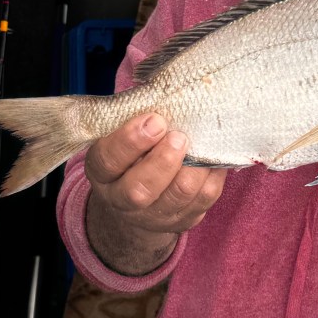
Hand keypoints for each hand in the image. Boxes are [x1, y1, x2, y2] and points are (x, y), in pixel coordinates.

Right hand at [84, 114, 226, 274]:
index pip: (108, 161)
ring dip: (193, 167)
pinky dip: (213, 174)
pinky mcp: (183, 220)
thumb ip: (135, 123)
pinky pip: (204, 199)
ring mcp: (154, 216)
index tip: (154, 120)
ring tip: (199, 144)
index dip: (130, 141)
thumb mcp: (121, 139)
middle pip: (140, 189)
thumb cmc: (132, 158)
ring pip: (178, 195)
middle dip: (163, 160)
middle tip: (179, 136)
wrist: (138, 206)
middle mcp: (122, 200)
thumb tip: (168, 96)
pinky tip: (214, 156)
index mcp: (102, 174)